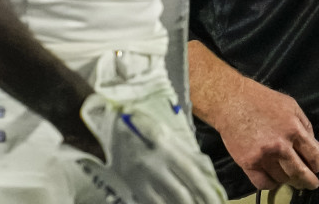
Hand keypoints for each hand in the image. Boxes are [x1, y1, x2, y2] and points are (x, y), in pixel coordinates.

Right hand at [75, 92, 227, 203]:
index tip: (217, 201)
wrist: (101, 125)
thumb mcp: (163, 130)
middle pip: (180, 194)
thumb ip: (182, 149)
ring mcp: (139, 178)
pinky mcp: (128, 186)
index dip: (206, 191)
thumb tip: (202, 168)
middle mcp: (153, 165)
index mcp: (165, 147)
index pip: (192, 174)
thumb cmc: (137, 123)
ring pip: (164, 202)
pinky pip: (148, 203)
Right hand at [216, 74, 318, 190]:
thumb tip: (314, 145)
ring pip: (283, 179)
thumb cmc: (262, 100)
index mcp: (293, 129)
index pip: (314, 155)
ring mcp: (263, 157)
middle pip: (300, 172)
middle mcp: (280, 146)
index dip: (318, 164)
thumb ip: (305, 125)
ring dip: (289, 180)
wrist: (233, 102)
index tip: (317, 167)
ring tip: (291, 178)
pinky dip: (271, 184)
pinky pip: (263, 183)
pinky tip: (274, 179)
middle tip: (311, 184)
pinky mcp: (248, 164)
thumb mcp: (291, 105)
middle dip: (309, 181)